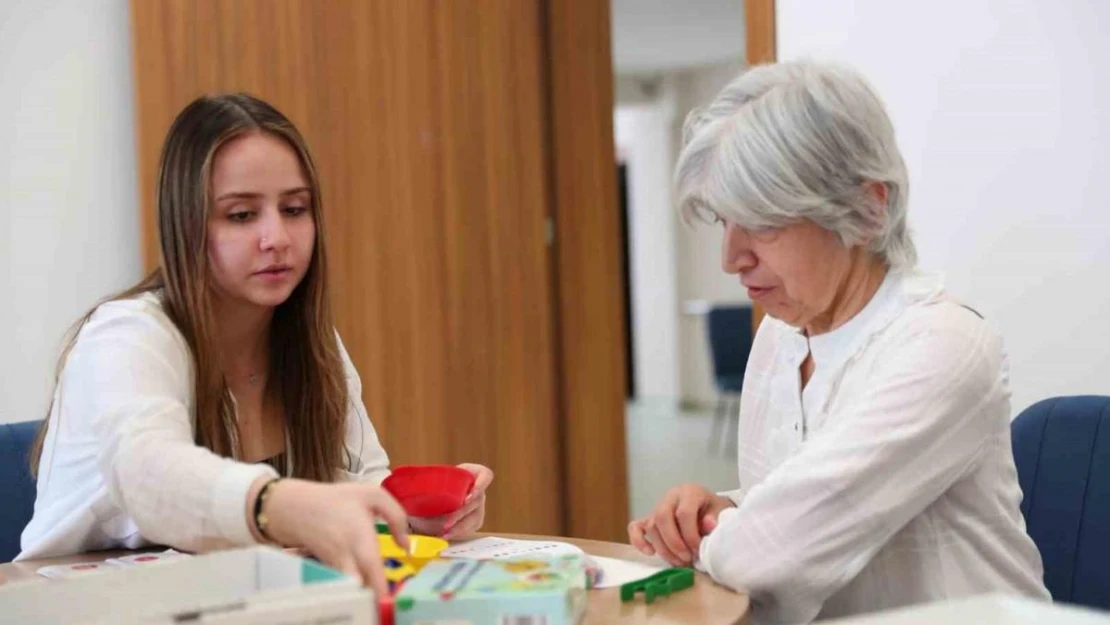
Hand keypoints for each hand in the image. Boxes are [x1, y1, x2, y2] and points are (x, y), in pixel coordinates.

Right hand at [260, 478, 408, 595]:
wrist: (297, 508)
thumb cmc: (338, 500)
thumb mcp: (373, 496)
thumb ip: (397, 517)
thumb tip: (406, 546)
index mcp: (360, 537)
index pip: (371, 569)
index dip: (382, 588)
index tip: (391, 599)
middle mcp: (346, 557)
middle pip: (360, 588)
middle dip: (374, 598)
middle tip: (387, 601)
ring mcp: (336, 567)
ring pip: (352, 589)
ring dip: (366, 593)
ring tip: (378, 595)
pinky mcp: (329, 572)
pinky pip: (345, 585)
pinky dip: (355, 588)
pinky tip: (365, 586)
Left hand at [408, 463, 492, 540]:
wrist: (426, 501)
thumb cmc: (429, 489)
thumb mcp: (428, 483)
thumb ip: (423, 485)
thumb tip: (406, 491)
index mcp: (470, 474)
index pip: (485, 475)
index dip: (481, 485)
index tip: (468, 496)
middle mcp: (477, 489)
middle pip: (478, 501)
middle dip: (461, 513)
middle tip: (447, 522)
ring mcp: (477, 506)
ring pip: (476, 517)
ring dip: (460, 527)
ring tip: (444, 533)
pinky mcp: (474, 520)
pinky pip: (471, 528)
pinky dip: (459, 533)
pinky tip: (447, 535)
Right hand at [628, 483, 734, 565]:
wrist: (707, 506)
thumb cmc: (712, 511)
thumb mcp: (720, 512)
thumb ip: (714, 518)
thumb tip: (708, 525)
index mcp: (689, 492)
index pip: (684, 513)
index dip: (690, 535)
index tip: (698, 550)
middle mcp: (670, 497)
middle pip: (662, 517)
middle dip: (674, 543)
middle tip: (686, 559)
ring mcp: (657, 507)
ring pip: (651, 526)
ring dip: (663, 548)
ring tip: (678, 562)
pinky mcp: (648, 518)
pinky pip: (635, 527)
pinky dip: (639, 540)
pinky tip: (650, 553)